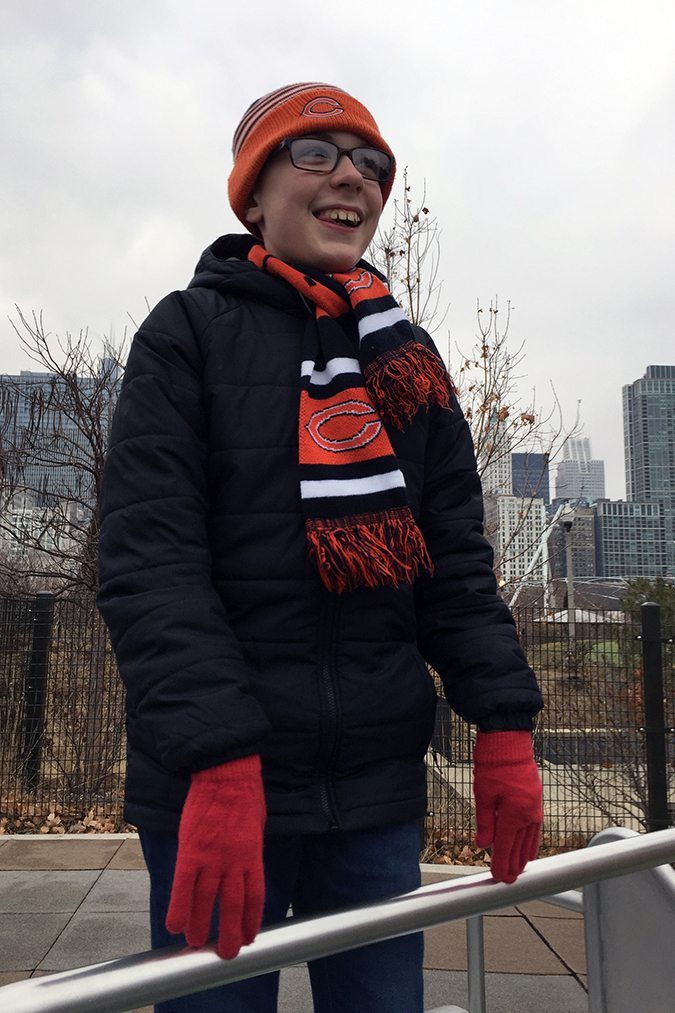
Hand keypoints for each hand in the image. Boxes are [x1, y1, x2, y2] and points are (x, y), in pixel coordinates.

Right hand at [166, 755, 265, 957]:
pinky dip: (178, 907)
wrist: (226, 773)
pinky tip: (174, 926)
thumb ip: (250, 850)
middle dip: (229, 933)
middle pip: (232, 905)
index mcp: (253, 855)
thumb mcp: (256, 826)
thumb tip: (245, 866)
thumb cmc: (244, 795)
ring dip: (200, 926)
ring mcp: (212, 858)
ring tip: (196, 944)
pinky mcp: (191, 851)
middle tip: (226, 953)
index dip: (251, 920)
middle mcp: (234, 862)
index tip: (248, 937)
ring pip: (206, 901)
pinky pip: (183, 886)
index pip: (254, 896)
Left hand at [473, 731, 542, 883]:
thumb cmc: (493, 766)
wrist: (509, 743)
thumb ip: (484, 823)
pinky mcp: (536, 801)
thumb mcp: (483, 795)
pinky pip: (535, 829)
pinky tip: (528, 848)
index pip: (505, 848)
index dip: (501, 865)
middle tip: (508, 880)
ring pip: (529, 840)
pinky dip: (530, 842)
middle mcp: (528, 815)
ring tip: (518, 870)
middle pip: (519, 848)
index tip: (498, 879)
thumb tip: (482, 845)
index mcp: (513, 815)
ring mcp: (535, 809)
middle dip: (513, 866)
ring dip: (523, 856)